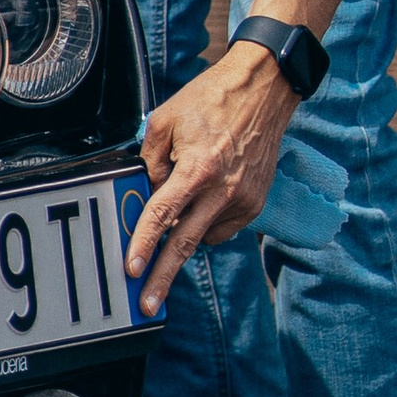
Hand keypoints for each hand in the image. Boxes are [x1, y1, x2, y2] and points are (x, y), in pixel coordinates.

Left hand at [126, 40, 296, 316]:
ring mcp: (243, 200)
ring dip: (185, 234)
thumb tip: (145, 193)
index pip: (162, 213)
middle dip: (163, 277)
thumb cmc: (212, 99)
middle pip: (185, 243)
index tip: (132, 270)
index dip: (144, 243)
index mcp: (198, 168)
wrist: (264, 91)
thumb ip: (151, 160)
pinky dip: (207, 220)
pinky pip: (222, 226)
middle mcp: (223, 190)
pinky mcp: (255, 203)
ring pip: (204, 235)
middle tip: (148, 305)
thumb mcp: (166, 120)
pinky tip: (206, 195)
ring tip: (182, 205)